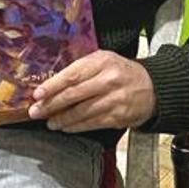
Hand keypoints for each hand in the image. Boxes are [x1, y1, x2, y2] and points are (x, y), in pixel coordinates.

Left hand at [29, 51, 155, 132]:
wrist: (152, 87)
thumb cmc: (122, 73)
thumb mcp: (104, 61)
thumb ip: (81, 69)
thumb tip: (52, 84)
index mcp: (103, 62)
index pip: (72, 75)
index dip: (53, 86)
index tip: (38, 94)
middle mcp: (109, 80)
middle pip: (74, 95)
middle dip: (51, 105)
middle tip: (36, 111)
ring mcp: (114, 100)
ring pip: (81, 112)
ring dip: (61, 119)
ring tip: (50, 121)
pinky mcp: (118, 116)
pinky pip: (91, 123)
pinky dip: (75, 126)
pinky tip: (66, 127)